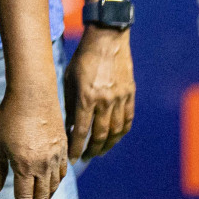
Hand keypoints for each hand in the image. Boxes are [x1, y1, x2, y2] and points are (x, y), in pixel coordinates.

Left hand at [0, 85, 67, 198]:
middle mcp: (43, 167)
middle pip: (41, 198)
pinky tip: (48, 186)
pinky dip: (55, 184)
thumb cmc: (9, 118)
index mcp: (25, 167)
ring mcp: (56, 158)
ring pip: (53, 188)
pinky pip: (62, 174)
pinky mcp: (64, 149)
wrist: (33, 95)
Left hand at [64, 27, 134, 160]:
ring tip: (98, 152)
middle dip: (91, 150)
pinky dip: (121, 132)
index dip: (76, 146)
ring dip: (107, 145)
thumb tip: (67, 124)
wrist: (107, 40)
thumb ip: (69, 102)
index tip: (72, 158)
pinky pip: (127, 120)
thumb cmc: (82, 58)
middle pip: (100, 135)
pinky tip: (114, 138)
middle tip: (85, 157)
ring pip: (116, 131)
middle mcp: (105, 101)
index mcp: (86, 97)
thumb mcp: (69, 78)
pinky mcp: (130, 95)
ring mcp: (120, 99)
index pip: (80, 130)